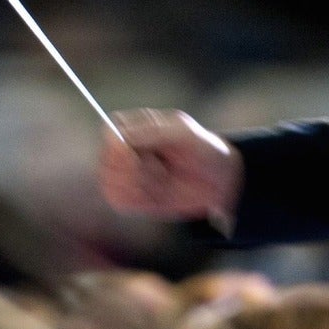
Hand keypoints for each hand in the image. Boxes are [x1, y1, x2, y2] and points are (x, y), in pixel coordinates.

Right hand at [98, 109, 242, 222]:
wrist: (222, 180)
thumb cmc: (204, 149)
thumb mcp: (183, 133)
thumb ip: (151, 132)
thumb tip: (117, 138)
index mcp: (138, 126)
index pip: (109, 131)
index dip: (116, 145)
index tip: (133, 154)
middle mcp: (128, 150)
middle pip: (105, 159)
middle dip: (129, 169)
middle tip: (158, 169)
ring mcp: (130, 175)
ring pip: (110, 182)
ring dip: (135, 185)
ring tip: (161, 181)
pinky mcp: (135, 197)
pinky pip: (118, 202)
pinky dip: (135, 201)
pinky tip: (155, 196)